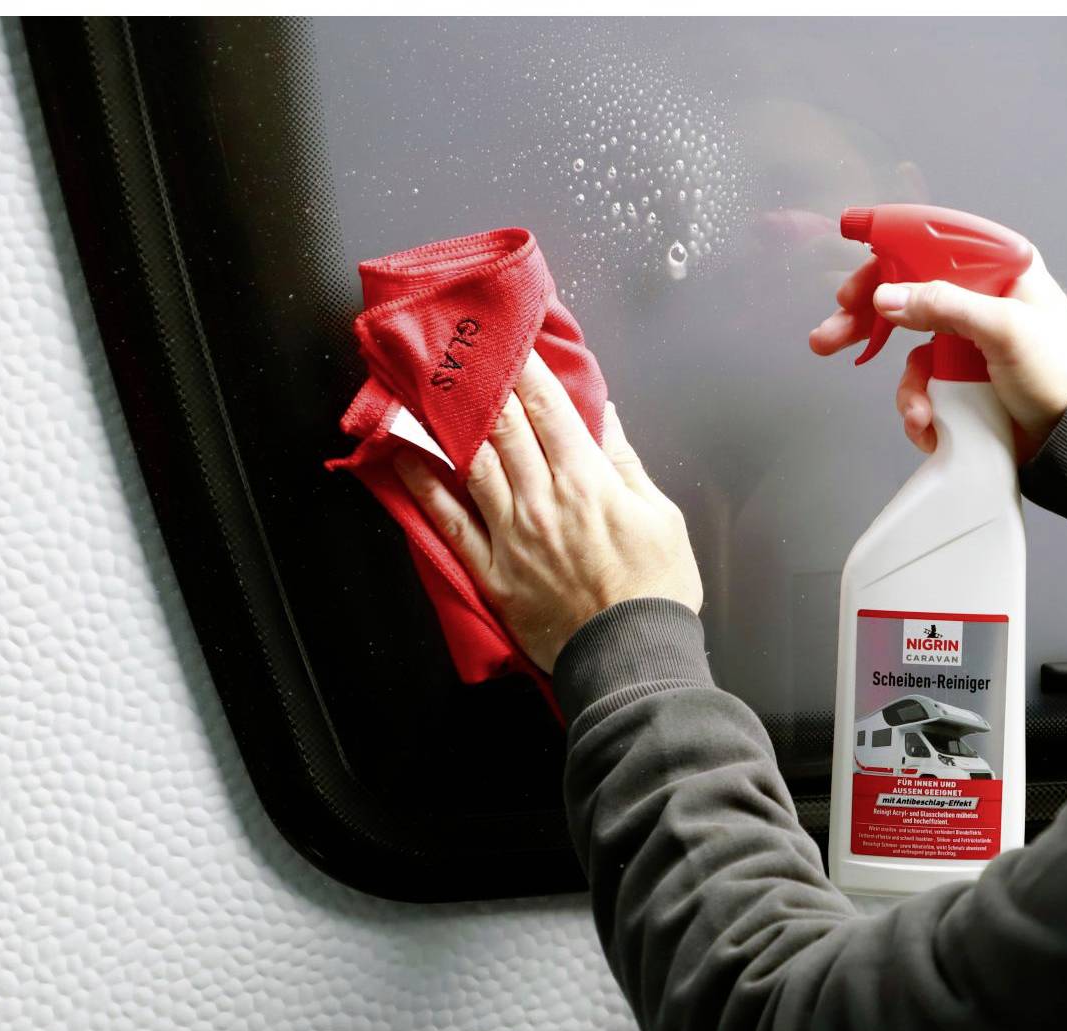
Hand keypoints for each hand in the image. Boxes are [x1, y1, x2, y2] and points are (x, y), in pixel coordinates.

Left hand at [396, 351, 703, 674]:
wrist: (631, 656)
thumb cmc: (657, 589)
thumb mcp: (661, 517)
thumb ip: (626, 464)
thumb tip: (605, 418)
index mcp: (589, 481)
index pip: (550, 409)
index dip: (527, 368)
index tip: (509, 338)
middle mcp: (542, 500)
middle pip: (505, 426)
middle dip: (484, 382)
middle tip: (462, 349)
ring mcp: (511, 535)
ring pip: (472, 463)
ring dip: (447, 421)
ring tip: (426, 386)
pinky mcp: (491, 571)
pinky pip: (449, 522)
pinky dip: (424, 486)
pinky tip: (404, 456)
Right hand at [808, 248, 1066, 460]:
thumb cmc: (1062, 375)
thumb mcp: (1006, 331)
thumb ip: (945, 307)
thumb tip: (887, 297)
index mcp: (998, 270)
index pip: (931, 243)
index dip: (889, 244)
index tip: (850, 240)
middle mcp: (978, 300)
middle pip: (906, 294)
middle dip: (866, 319)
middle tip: (830, 335)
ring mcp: (966, 342)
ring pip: (909, 350)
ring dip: (905, 386)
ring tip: (916, 413)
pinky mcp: (960, 381)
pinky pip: (923, 387)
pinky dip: (920, 409)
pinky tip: (931, 427)